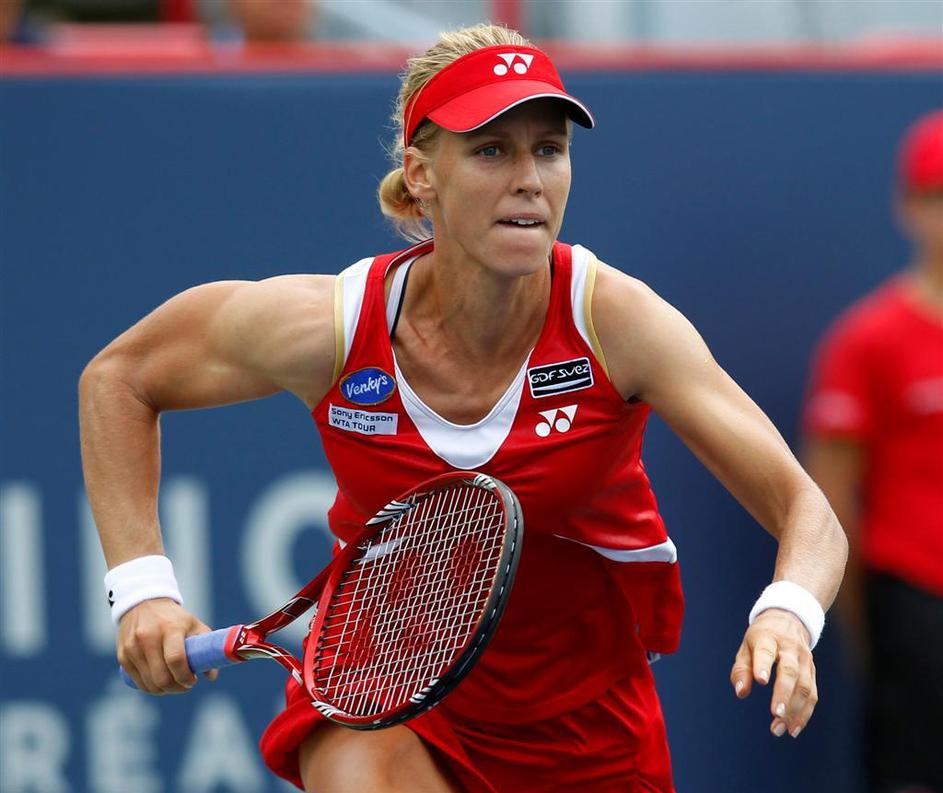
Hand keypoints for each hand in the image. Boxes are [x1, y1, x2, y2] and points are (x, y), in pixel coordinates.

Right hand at [116, 599, 217, 693]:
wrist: (143, 603)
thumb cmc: (174, 618)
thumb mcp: (194, 625)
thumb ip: (206, 648)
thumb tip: (211, 676)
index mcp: (170, 627)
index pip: (176, 659)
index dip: (185, 677)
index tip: (193, 681)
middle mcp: (148, 637)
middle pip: (161, 677)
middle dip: (176, 688)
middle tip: (185, 686)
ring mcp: (133, 647)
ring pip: (149, 683)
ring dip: (164, 691)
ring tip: (174, 684)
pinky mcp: (122, 655)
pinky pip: (137, 681)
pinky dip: (150, 687)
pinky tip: (159, 683)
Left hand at [730, 608, 817, 737]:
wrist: (789, 620)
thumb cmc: (761, 638)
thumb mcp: (746, 647)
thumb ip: (741, 669)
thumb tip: (741, 693)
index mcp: (768, 637)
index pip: (766, 651)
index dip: (763, 664)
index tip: (760, 680)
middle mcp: (789, 648)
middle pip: (789, 671)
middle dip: (783, 693)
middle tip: (775, 714)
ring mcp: (804, 660)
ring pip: (804, 686)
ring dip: (794, 710)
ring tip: (780, 729)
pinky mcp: (812, 671)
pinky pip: (812, 695)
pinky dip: (804, 713)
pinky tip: (793, 728)